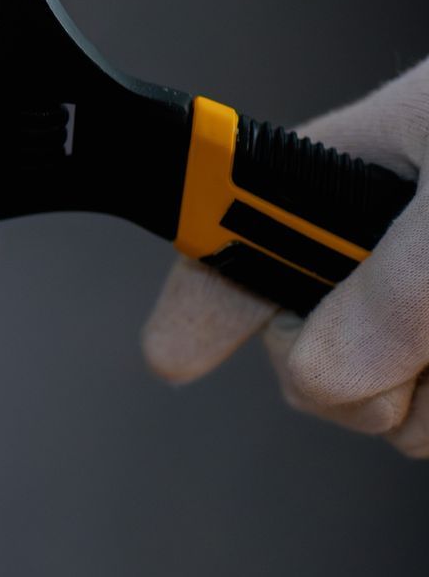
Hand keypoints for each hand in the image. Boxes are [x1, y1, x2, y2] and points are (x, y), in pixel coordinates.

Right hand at [142, 59, 428, 454]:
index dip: (195, 302)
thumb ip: (401, 281)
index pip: (231, 238)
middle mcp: (386, 243)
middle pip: (307, 353)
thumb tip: (322, 369)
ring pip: (383, 405)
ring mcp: (428, 303)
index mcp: (355, 171)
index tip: (172, 358)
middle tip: (422, 362)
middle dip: (354, 382)